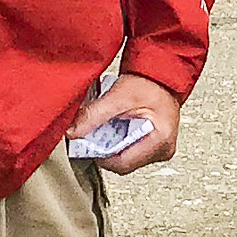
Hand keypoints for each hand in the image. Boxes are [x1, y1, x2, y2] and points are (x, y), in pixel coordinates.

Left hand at [67, 72, 182, 174]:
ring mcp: (160, 149)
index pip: (122, 163)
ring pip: (127, 158)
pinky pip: (132, 150)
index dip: (100, 155)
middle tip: (96, 132)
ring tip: (108, 126)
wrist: (160, 73)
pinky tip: (116, 127)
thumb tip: (73, 132)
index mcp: (160, 141)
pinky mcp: (155, 145)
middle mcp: (163, 150)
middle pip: (124, 162)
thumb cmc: (149, 82)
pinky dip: (119, 140)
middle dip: (106, 148)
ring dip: (112, 144)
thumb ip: (94, 115)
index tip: (88, 143)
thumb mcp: (118, 96)